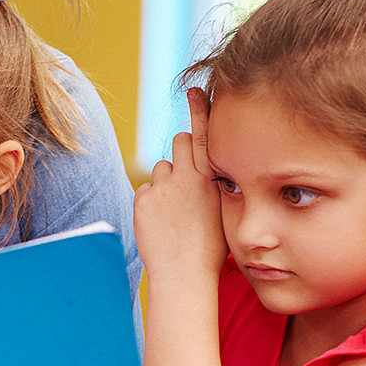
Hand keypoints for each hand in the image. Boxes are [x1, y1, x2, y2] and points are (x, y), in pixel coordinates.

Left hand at [133, 87, 226, 278]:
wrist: (184, 275)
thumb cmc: (210, 248)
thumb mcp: (223, 210)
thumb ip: (213, 185)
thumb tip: (204, 170)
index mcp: (210, 179)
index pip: (204, 135)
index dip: (199, 110)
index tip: (194, 91)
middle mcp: (185, 177)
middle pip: (180, 142)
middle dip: (183, 152)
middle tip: (186, 178)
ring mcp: (161, 188)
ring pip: (161, 168)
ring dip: (166, 182)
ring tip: (174, 212)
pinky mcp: (142, 200)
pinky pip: (146, 189)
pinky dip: (151, 201)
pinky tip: (160, 222)